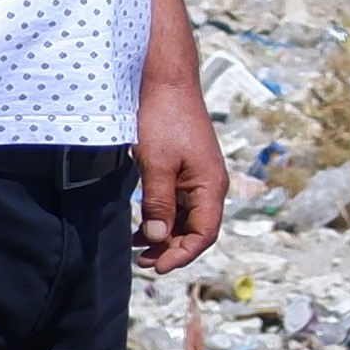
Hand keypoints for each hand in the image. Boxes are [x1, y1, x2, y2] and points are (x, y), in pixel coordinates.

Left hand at [135, 65, 224, 273]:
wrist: (165, 81)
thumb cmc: (163, 119)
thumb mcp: (156, 164)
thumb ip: (158, 204)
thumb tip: (158, 239)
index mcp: (210, 185)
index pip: (204, 233)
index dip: (182, 254)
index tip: (156, 268)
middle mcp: (210, 185)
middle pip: (197, 229)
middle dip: (172, 249)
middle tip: (142, 262)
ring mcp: (198, 177)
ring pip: (187, 218)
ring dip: (166, 236)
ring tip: (138, 249)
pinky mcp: (185, 169)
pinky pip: (178, 203)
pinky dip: (162, 218)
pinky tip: (142, 225)